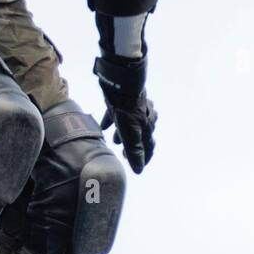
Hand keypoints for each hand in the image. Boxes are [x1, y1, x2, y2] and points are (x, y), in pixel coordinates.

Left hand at [94, 52, 157, 173]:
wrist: (120, 83)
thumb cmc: (127, 109)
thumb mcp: (131, 133)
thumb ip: (134, 152)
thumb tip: (139, 170)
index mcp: (147, 127)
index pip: (149, 147)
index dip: (144, 158)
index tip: (139, 166)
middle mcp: (145, 118)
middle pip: (140, 135)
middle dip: (132, 145)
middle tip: (124, 153)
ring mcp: (135, 108)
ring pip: (130, 124)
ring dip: (123, 134)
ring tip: (114, 140)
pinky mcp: (124, 101)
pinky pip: (118, 114)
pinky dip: (112, 121)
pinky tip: (104, 125)